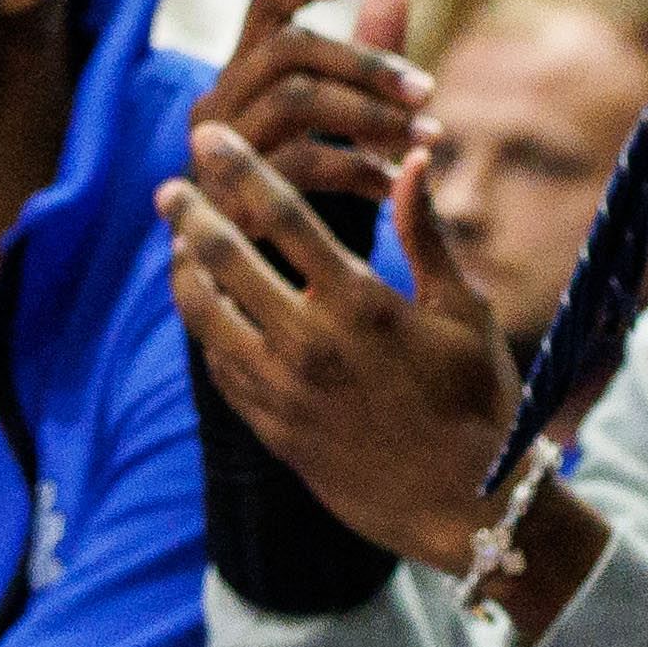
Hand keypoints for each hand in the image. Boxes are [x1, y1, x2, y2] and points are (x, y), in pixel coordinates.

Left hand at [164, 125, 541, 596]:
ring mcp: (284, 391)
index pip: (281, 214)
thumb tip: (409, 155)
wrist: (469, 510)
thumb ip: (424, 232)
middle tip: (169, 187)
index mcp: (361, 303)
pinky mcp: (272, 429)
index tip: (207, 137)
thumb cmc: (478, 402)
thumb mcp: (463, 313)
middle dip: (191, 214)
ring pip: (205, 315)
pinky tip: (207, 309)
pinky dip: (206, 329)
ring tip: (179, 246)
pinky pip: (219, 366)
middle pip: (225, 259)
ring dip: (184, 272)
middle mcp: (311, 343)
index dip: (237, 167)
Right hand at [198, 0, 431, 212]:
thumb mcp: (339, 125)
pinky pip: (304, 162)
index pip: (265, 5)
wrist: (261, 296)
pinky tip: (397, 185)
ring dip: (372, 115)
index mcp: (241, 76)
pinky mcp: (231, 195)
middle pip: (289, 48)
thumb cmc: (306, 200)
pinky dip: (360, 168)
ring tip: (427, 138)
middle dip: (366, 62)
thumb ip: (363, 59)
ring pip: (297, 98)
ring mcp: (218, 148)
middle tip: (429, 91)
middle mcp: (218, 102)